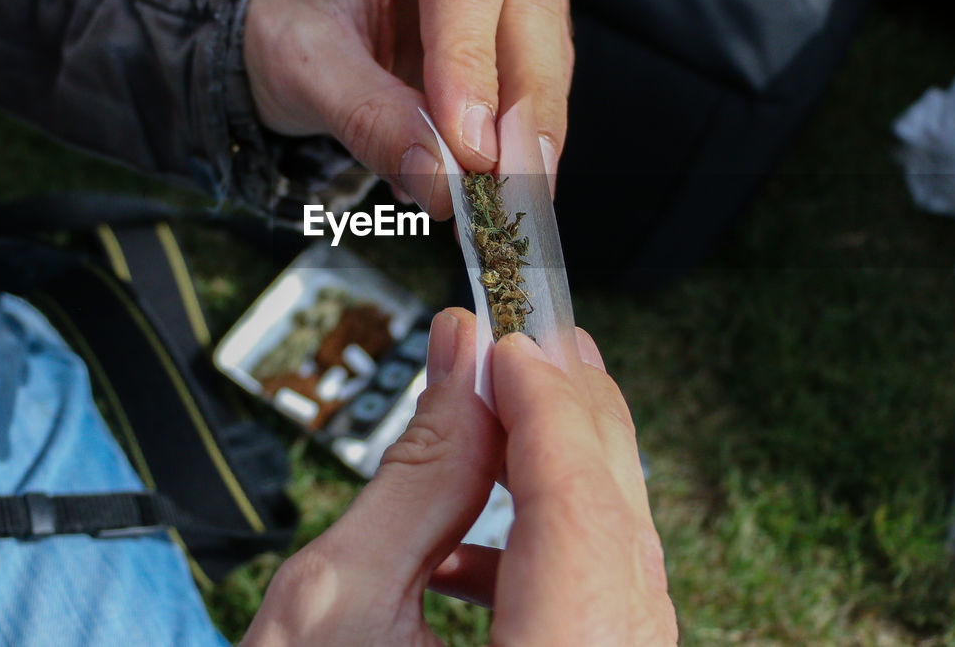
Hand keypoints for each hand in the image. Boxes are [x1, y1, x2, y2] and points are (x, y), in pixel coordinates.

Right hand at [240, 309, 677, 646]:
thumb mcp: (334, 601)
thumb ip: (418, 471)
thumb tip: (464, 357)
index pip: (579, 521)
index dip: (549, 413)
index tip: (511, 340)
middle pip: (618, 542)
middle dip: (578, 427)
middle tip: (542, 344)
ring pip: (620, 574)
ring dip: (568, 480)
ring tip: (517, 410)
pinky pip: (596, 615)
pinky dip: (547, 556)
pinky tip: (478, 538)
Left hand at [243, 0, 572, 218]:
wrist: (304, 22)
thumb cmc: (298, 15)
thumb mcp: (302, 63)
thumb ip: (367, 116)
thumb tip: (440, 180)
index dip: (471, 57)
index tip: (470, 144)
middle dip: (521, 100)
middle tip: (510, 183)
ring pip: (547, 29)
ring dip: (535, 119)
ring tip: (512, 193)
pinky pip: (548, 60)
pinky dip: (533, 122)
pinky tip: (515, 170)